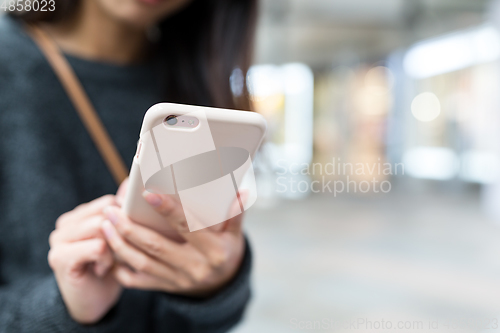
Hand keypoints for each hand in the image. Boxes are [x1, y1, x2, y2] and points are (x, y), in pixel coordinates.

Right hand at [48, 195, 122, 323]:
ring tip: (109, 261)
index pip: (109, 201)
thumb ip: (122, 212)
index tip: (129, 235)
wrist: (93, 302)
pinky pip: (98, 247)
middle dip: (120, 233)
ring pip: (101, 227)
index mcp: (79, 215)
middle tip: (119, 253)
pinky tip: (102, 270)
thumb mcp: (120, 237)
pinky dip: (107, 260)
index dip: (125, 218)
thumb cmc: (110, 267)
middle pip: (106, 212)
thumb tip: (128, 184)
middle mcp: (65, 224)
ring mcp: (59, 240)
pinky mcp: (60, 257)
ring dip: (114, 247)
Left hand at [101, 192, 245, 296]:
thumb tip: (242, 193)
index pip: (188, 227)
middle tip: (112, 209)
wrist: (223, 283)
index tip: (148, 193)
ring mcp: (179, 280)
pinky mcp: (167, 287)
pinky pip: (139, 281)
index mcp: (214, 251)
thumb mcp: (235, 234)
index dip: (169, 210)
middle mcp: (196, 268)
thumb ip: (235, 214)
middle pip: (157, 247)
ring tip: (106, 224)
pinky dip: (121, 268)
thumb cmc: (226, 249)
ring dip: (120, 244)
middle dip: (130, 228)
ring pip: (143, 263)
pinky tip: (109, 252)